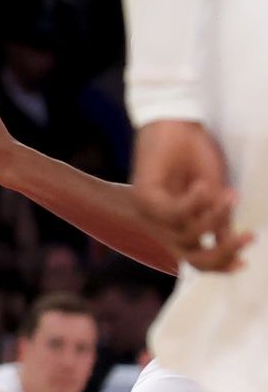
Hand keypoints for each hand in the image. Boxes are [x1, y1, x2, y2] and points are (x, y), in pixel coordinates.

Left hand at [133, 119, 252, 271]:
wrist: (178, 126)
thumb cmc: (196, 157)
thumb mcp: (216, 195)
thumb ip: (220, 223)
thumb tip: (231, 246)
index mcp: (179, 227)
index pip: (197, 258)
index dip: (220, 265)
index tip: (245, 264)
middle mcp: (163, 227)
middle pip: (190, 258)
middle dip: (221, 252)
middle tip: (248, 237)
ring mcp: (151, 215)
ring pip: (186, 236)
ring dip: (213, 218)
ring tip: (228, 196)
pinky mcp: (144, 199)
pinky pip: (173, 213)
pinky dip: (193, 202)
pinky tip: (203, 185)